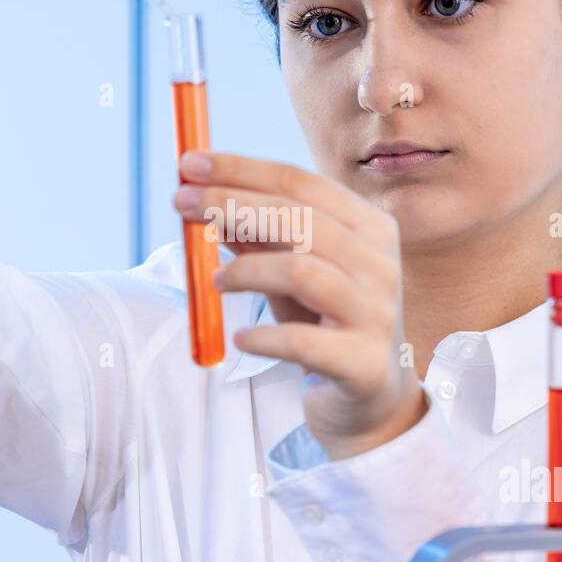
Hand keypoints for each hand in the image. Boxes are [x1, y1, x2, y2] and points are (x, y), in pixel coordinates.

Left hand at [173, 150, 426, 461]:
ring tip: (215, 282)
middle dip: (233, 207)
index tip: (189, 165)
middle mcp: (380, 262)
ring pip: (303, 272)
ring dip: (247, 271)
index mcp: (368, 226)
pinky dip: (264, 337)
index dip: (241, 170)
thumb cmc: (323, 320)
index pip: (299, 182)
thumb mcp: (288, 269)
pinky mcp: (365, 363)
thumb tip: (199, 195)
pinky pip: (303, 342)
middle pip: (301, 219)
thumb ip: (255, 234)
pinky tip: (242, 338)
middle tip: (180, 206)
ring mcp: (377, 313)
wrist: (369, 396)